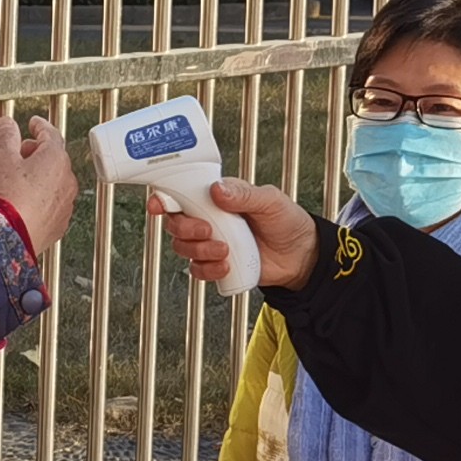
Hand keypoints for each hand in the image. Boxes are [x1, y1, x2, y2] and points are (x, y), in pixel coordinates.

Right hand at [0, 110, 75, 255]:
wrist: (10, 235)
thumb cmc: (8, 196)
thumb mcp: (2, 158)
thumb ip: (6, 136)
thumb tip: (7, 123)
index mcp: (55, 158)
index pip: (50, 134)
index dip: (39, 126)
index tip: (33, 124)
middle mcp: (67, 179)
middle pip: (54, 158)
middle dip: (37, 153)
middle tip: (19, 153)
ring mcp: (66, 202)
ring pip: (55, 182)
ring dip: (41, 177)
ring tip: (20, 180)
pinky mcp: (60, 223)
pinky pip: (53, 204)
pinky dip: (42, 199)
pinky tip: (26, 202)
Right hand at [164, 179, 318, 291]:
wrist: (301, 256)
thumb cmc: (287, 221)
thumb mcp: (271, 200)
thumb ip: (244, 194)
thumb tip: (217, 190)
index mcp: (217, 197)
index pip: (182, 193)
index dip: (164, 198)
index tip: (159, 205)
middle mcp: (209, 218)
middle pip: (176, 223)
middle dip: (186, 228)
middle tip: (208, 230)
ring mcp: (211, 242)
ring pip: (183, 248)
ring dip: (199, 250)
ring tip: (225, 250)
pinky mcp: (216, 264)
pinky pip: (197, 270)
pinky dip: (207, 270)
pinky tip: (226, 266)